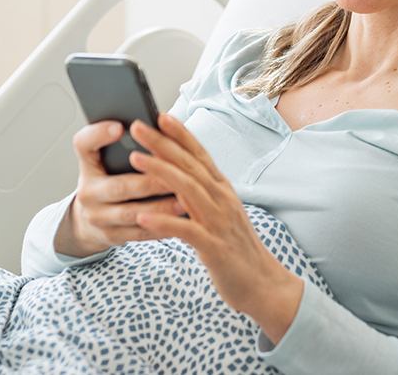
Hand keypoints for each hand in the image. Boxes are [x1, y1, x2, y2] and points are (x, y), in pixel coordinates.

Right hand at [58, 120, 182, 256]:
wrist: (89, 220)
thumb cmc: (108, 180)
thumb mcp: (106, 159)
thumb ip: (125, 142)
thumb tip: (158, 120)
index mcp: (88, 165)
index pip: (84, 144)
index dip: (99, 135)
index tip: (120, 127)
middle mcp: (89, 192)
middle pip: (119, 185)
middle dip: (150, 180)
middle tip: (175, 173)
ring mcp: (99, 217)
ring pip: (132, 213)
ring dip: (161, 206)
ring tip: (184, 198)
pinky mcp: (112, 236)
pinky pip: (140, 233)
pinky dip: (162, 226)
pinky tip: (180, 219)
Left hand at [128, 113, 303, 338]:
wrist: (263, 282)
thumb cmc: (235, 247)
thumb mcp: (220, 214)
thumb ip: (199, 195)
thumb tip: (175, 177)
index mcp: (222, 190)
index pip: (200, 154)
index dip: (181, 134)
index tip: (161, 115)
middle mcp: (222, 199)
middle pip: (190, 165)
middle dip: (163, 143)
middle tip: (138, 125)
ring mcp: (219, 222)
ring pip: (188, 190)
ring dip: (160, 173)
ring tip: (134, 159)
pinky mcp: (214, 247)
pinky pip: (186, 231)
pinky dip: (164, 222)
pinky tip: (142, 218)